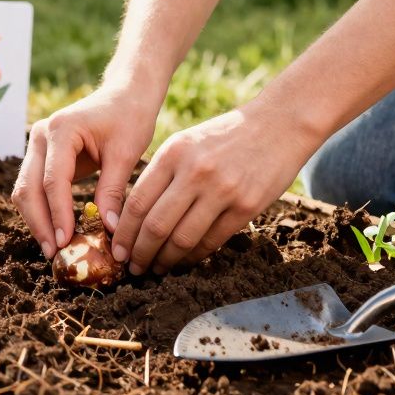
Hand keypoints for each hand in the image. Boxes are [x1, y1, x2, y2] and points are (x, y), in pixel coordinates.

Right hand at [11, 85, 159, 257]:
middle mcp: (41, 135)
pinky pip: (34, 187)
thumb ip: (112, 191)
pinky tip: (56, 232)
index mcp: (61, 129)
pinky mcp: (42, 156)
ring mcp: (37, 145)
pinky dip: (41, 210)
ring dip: (36, 220)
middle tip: (54, 253)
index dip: (57, 214)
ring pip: (25, 190)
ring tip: (54, 248)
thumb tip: (109, 231)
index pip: (52, 180)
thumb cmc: (129, 118)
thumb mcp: (126, 153)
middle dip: (39, 223)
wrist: (125, 95)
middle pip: (28, 187)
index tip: (66, 242)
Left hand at [110, 101, 321, 274]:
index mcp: (173, 153)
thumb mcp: (186, 143)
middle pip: (156, 226)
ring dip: (165, 260)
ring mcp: (223, 189)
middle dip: (140, 253)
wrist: (278, 125)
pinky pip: (212, 241)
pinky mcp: (247, 206)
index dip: (124, 234)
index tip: (116, 251)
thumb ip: (161, 174)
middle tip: (133, 267)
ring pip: (183, 239)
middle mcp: (195, 172)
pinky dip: (194, 257)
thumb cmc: (225, 137)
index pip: (138, 203)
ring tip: (157, 269)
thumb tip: (134, 217)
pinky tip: (185, 261)